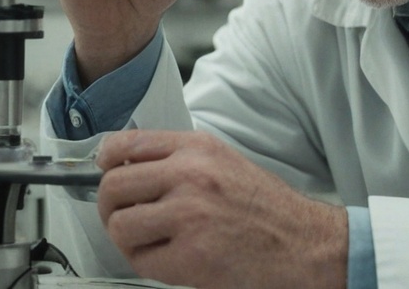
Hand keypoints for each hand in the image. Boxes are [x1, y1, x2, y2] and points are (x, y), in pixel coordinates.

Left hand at [96, 130, 347, 288]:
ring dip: (128, 239)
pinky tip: (170, 258)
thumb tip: (130, 165)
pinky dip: (149, 264)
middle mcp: (191, 175)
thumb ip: (181, 160)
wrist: (304, 244)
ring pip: (120, 226)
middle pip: (112, 187)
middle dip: (111, 207)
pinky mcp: (190, 255)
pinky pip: (141, 261)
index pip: (126, 144)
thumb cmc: (269, 209)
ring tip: (151, 241)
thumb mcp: (226, 163)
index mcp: (199, 149)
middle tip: (123, 216)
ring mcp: (189, 215)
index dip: (106, 161)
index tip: (105, 171)